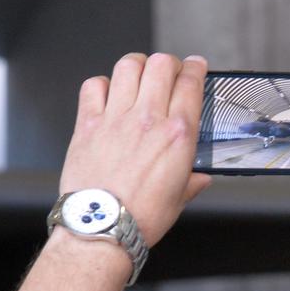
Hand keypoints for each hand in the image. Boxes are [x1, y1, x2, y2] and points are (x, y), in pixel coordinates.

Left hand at [59, 52, 211, 246]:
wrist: (103, 228)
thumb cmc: (141, 217)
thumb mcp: (179, 199)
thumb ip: (192, 181)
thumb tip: (200, 178)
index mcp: (178, 135)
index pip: (191, 83)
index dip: (195, 68)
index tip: (195, 66)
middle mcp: (148, 120)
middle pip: (161, 65)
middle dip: (168, 62)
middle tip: (169, 70)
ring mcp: (116, 118)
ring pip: (128, 66)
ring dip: (137, 65)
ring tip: (139, 72)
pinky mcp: (88, 124)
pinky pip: (93, 86)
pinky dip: (102, 84)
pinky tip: (108, 93)